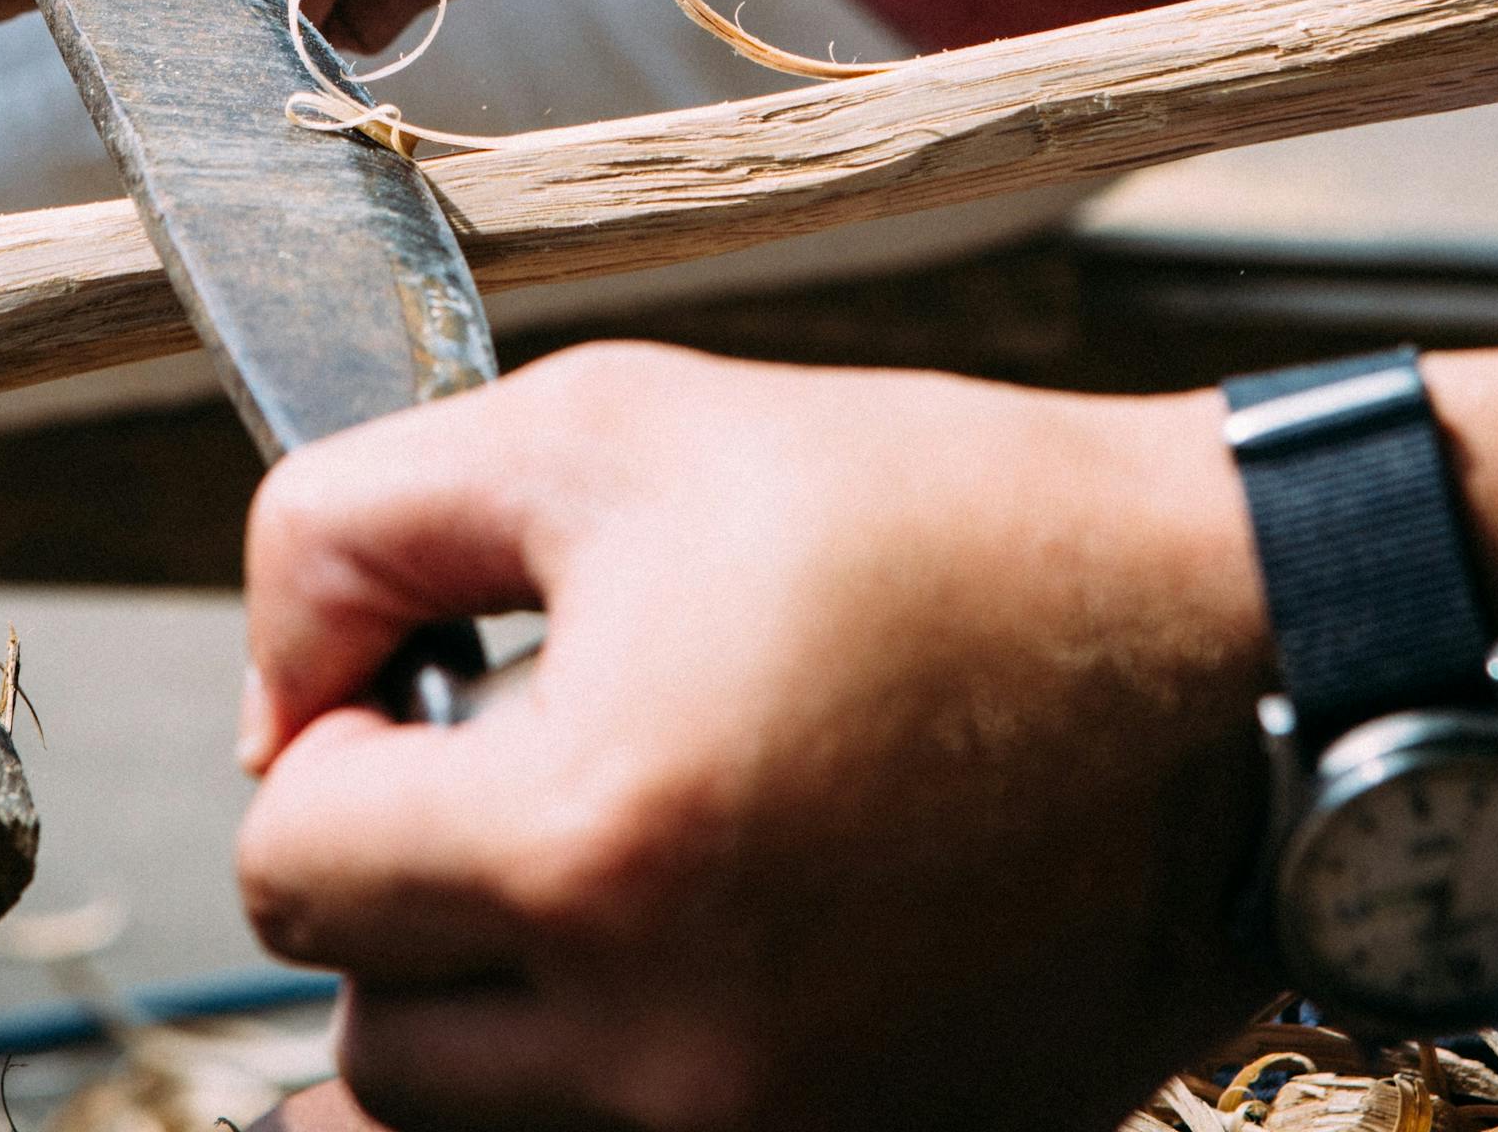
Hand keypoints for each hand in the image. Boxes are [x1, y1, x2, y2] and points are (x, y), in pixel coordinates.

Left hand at [233, 344, 1279, 1131]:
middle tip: (534, 783)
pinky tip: (699, 958)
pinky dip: (621, 1079)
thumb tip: (269, 701)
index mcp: (595, 841)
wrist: (1228, 654)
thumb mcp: (608, 430)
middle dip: (408, 902)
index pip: (286, 869)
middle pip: (366, 1043)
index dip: (333, 753)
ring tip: (602, 882)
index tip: (436, 696)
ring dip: (490, 1022)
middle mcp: (671, 1041)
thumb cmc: (936, 522)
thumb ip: (357, 534)